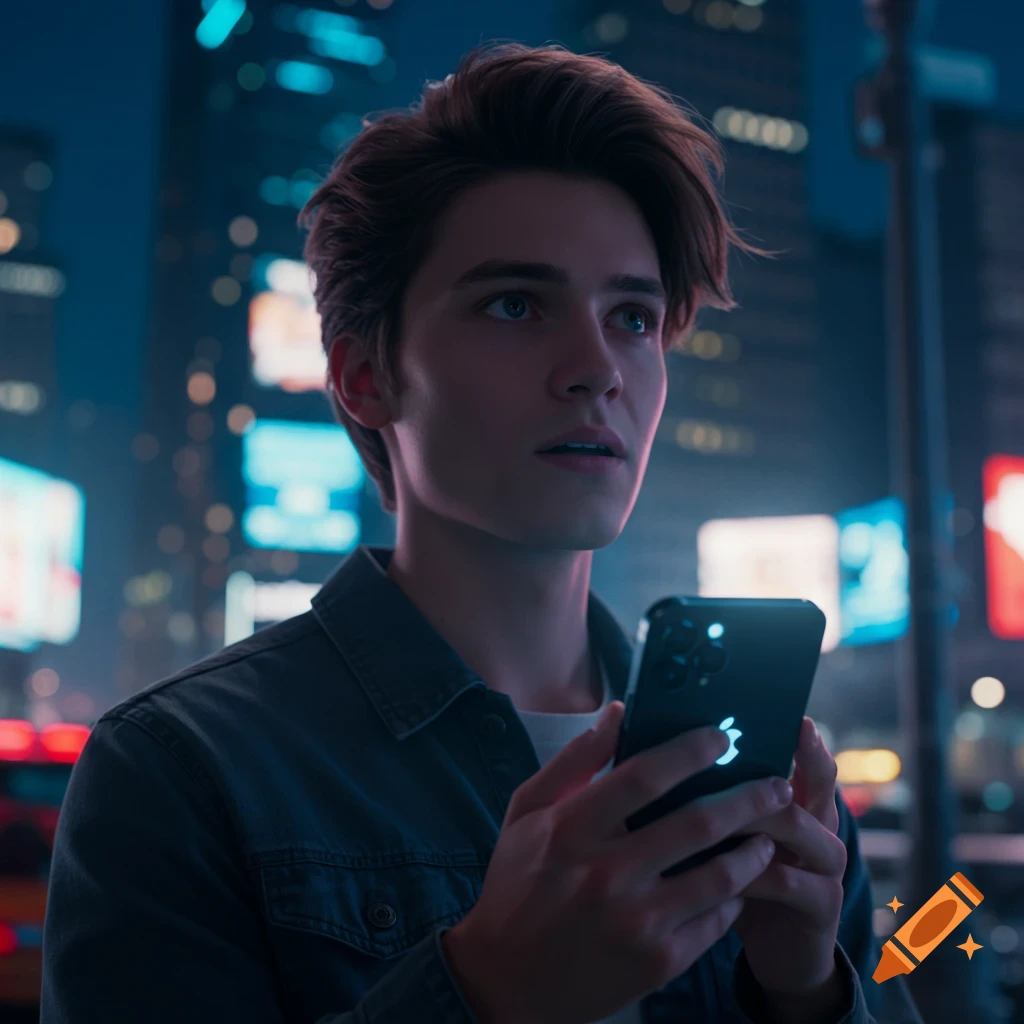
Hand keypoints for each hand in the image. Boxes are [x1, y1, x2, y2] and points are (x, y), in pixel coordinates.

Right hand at [441, 702, 794, 1023]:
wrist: (505, 980)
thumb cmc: (517, 886)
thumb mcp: (527, 813)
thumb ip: (574, 761)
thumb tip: (617, 714)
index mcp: (572, 830)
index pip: (643, 776)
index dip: (689, 751)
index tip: (720, 738)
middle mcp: (607, 874)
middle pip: (697, 823)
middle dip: (748, 797)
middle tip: (776, 785)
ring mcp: (636, 922)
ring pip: (720, 876)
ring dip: (754, 849)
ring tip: (768, 834)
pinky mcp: (657, 962)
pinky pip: (715, 922)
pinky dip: (736, 897)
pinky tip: (740, 883)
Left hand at [731, 717, 847, 1014]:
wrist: (778, 953)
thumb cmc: (741, 880)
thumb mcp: (725, 834)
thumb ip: (708, 795)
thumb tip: (662, 750)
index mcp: (797, 799)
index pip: (808, 756)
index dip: (803, 737)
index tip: (792, 715)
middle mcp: (820, 824)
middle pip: (812, 781)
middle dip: (769, 761)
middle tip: (732, 748)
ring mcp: (825, 864)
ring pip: (794, 824)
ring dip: (750, 813)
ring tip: (711, 805)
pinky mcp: (820, 905)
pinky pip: (783, 879)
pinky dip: (746, 871)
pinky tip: (715, 868)